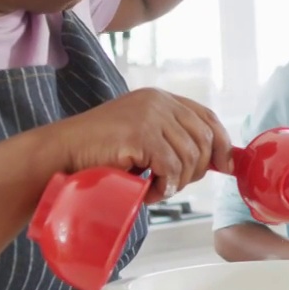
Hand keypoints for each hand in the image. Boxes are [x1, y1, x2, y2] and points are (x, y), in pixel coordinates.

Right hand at [43, 88, 232, 203]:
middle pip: (204, 139)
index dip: (222, 143)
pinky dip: (163, 187)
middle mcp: (158, 101)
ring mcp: (150, 115)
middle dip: (196, 171)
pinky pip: (171, 168)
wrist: (62, 152)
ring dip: (175, 183)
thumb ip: (173, 140)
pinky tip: (146, 191)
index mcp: (160, 98)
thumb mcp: (142, 137)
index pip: (207, 117)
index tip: (226, 167)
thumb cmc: (99, 151)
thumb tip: (216, 162)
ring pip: (189, 158)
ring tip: (152, 189)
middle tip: (171, 185)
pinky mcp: (141, 133)